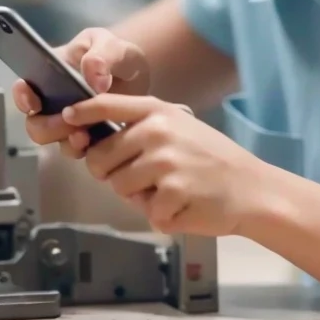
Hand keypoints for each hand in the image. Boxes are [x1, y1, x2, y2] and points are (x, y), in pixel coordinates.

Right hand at [11, 28, 149, 157]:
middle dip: (47, 126)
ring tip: (84, 136)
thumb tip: (95, 81)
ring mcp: (71, 120)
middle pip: (36, 123)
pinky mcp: (89, 135)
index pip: (25, 87)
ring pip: (56, 140)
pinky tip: (100, 143)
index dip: (22, 97)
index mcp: (51, 73)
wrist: (138, 72)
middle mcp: (54, 101)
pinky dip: (87, 149)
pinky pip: (81, 149)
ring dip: (66, 141)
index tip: (33, 103)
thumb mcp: (111, 45)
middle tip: (68, 120)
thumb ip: (102, 56)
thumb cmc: (117, 53)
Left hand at [61, 93, 270, 235]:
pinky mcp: (172, 192)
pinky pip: (145, 211)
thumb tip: (93, 140)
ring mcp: (164, 161)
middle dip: (112, 174)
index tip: (67, 119)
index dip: (81, 113)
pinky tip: (184, 203)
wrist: (252, 188)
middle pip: (99, 159)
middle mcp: (158, 131)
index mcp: (158, 111)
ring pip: (117, 187)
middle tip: (144, 177)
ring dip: (138, 196)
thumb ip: (142, 128)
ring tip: (169, 188)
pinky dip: (162, 214)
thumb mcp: (180, 127)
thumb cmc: (211, 160)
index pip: (106, 105)